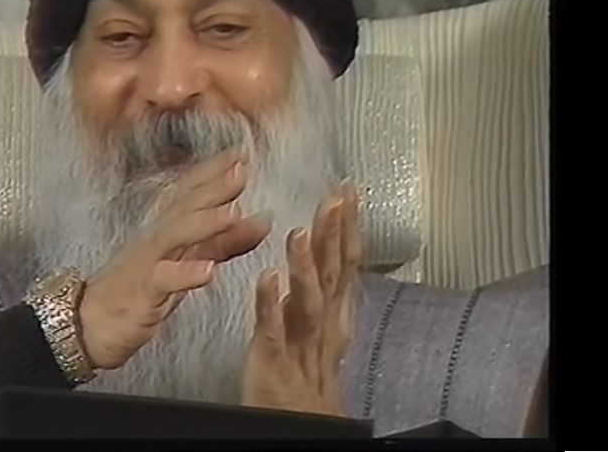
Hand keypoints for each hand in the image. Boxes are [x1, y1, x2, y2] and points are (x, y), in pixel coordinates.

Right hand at [79, 147, 271, 369]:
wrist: (90, 324)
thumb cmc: (141, 289)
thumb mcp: (189, 262)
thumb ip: (226, 241)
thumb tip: (264, 218)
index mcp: (168, 228)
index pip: (192, 191)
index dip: (215, 170)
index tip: (242, 151)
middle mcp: (158, 238)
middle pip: (185, 206)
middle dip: (214, 186)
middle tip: (242, 168)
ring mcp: (147, 262)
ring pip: (174, 236)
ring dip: (204, 222)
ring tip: (233, 211)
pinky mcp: (141, 292)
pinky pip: (163, 280)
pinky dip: (186, 274)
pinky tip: (208, 272)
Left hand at [242, 183, 360, 415]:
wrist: (300, 422)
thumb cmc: (308, 374)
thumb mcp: (323, 326)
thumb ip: (323, 289)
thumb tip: (326, 251)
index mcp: (332, 312)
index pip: (343, 262)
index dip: (346, 227)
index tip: (347, 191)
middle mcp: (323, 324)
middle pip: (332, 274)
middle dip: (334, 235)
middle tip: (335, 198)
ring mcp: (300, 342)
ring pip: (308, 300)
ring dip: (306, 266)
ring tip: (300, 233)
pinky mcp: (274, 361)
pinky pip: (273, 330)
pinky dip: (271, 304)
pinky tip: (267, 278)